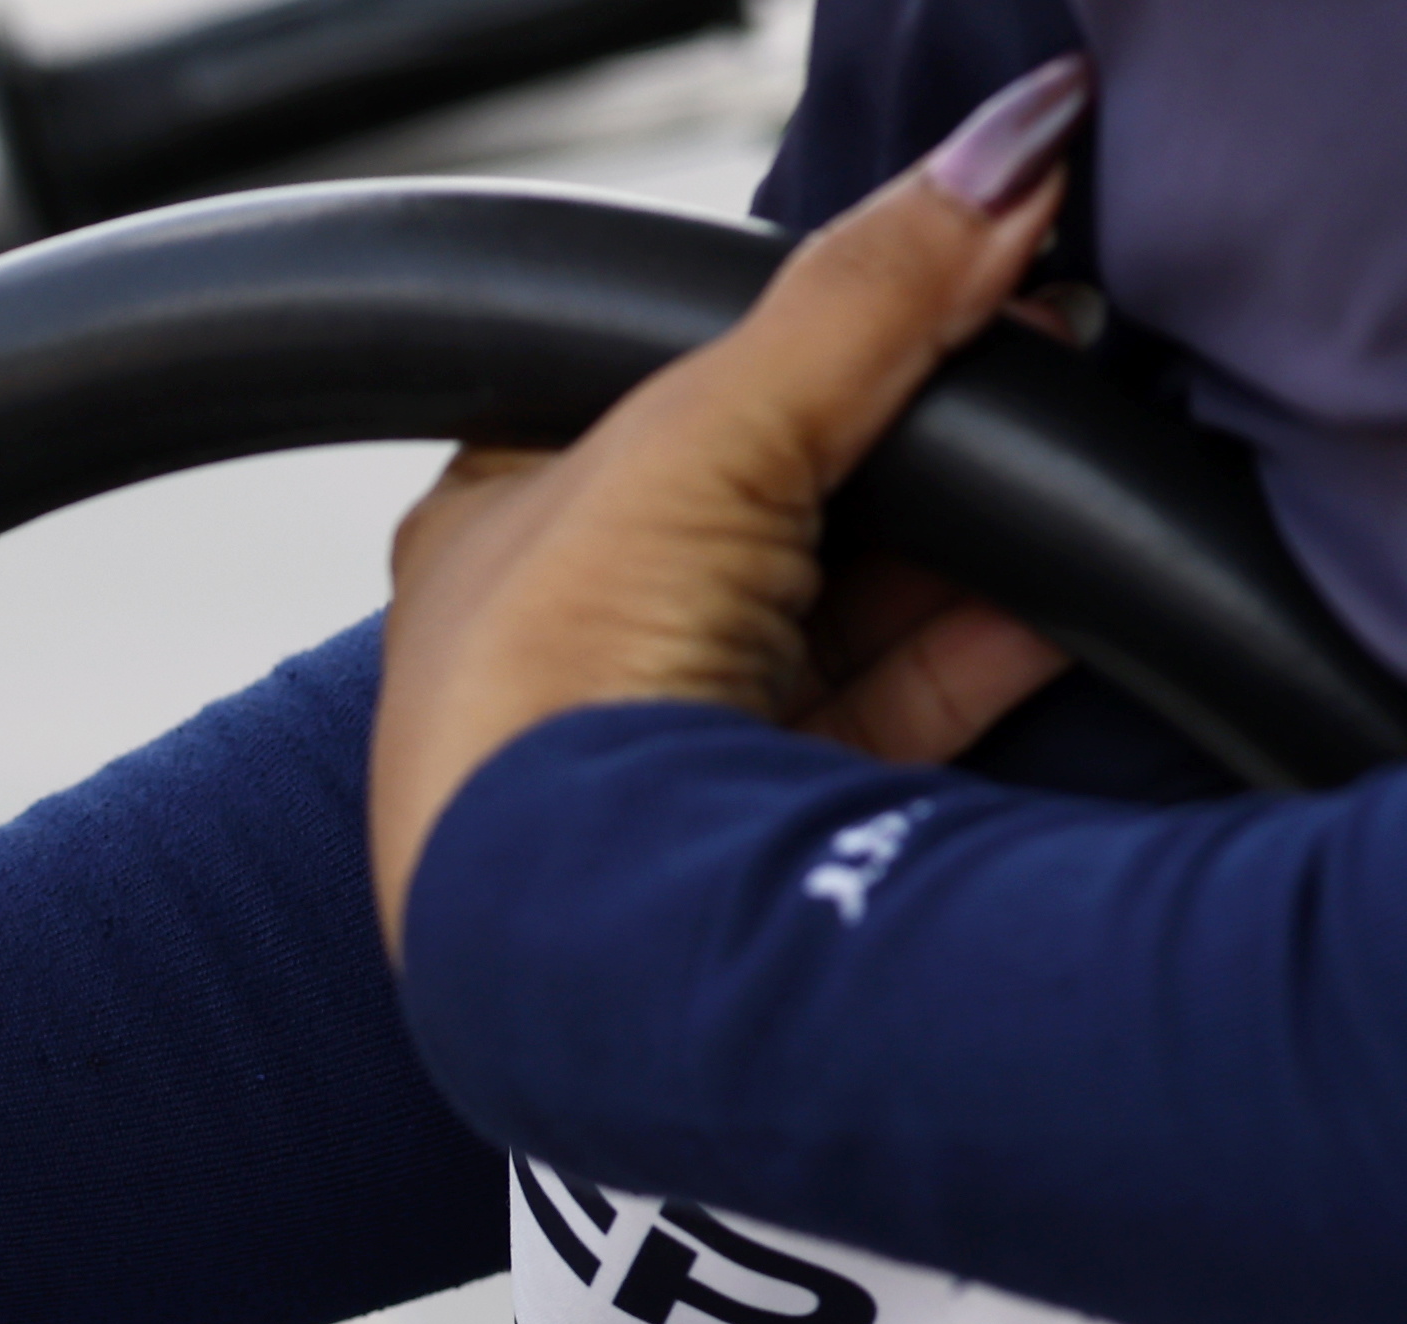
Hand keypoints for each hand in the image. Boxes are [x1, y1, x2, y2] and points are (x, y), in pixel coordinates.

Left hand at [372, 52, 1092, 947]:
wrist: (580, 926)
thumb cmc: (553, 688)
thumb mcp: (700, 433)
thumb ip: (851, 303)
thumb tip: (995, 169)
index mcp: (494, 537)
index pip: (656, 405)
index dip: (791, 353)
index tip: (924, 301)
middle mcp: (567, 645)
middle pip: (771, 507)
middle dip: (893, 453)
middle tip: (1013, 375)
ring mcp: (664, 744)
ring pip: (844, 608)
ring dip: (954, 544)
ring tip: (1041, 474)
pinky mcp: (762, 826)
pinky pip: (900, 709)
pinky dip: (983, 647)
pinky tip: (1057, 593)